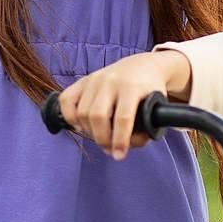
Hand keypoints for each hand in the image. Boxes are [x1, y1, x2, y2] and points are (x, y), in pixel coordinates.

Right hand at [58, 49, 194, 159]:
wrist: (141, 66)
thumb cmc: (149, 91)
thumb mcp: (156, 107)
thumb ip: (147, 128)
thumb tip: (125, 147)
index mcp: (131, 86)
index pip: (123, 118)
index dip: (120, 140)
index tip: (120, 155)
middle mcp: (110, 81)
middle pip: (98, 116)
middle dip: (102, 138)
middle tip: (109, 148)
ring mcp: (94, 79)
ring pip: (82, 112)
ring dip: (88, 132)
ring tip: (100, 137)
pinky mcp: (82, 81)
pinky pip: (66, 100)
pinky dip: (69, 116)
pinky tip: (80, 126)